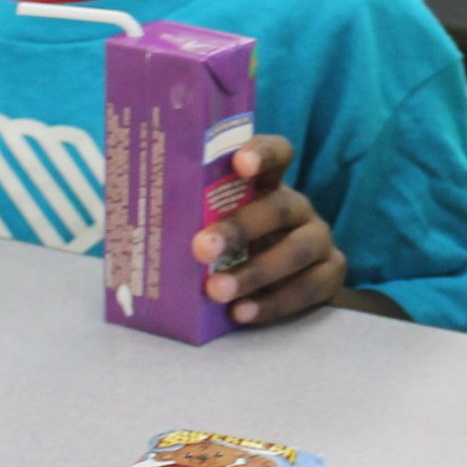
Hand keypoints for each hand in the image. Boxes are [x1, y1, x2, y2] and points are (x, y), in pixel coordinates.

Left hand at [193, 137, 345, 325]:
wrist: (284, 285)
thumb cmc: (233, 249)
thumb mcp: (215, 226)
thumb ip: (192, 218)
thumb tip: (134, 219)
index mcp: (269, 185)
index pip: (277, 153)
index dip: (262, 153)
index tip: (239, 163)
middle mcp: (297, 207)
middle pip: (278, 207)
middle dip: (239, 227)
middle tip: (201, 248)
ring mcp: (319, 239)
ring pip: (298, 249)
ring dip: (256, 271)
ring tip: (216, 291)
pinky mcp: (331, 272)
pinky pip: (309, 287)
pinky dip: (274, 303)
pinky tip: (241, 313)